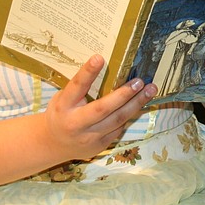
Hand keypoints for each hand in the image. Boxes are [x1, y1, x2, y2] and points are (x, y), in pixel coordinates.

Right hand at [41, 54, 158, 160]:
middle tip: (139, 81)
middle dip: (124, 94)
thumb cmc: (61, 113)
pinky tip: (141, 103)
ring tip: (150, 90)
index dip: (88, 73)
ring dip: (136, 104)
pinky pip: (119, 128)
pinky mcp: (99, 146)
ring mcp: (89, 137)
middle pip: (102, 108)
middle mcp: (75, 123)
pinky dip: (130, 115)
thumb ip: (80, 87)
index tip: (99, 58)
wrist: (53, 145)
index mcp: (64, 106)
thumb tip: (104, 65)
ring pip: (117, 120)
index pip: (76, 87)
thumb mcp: (63, 98)